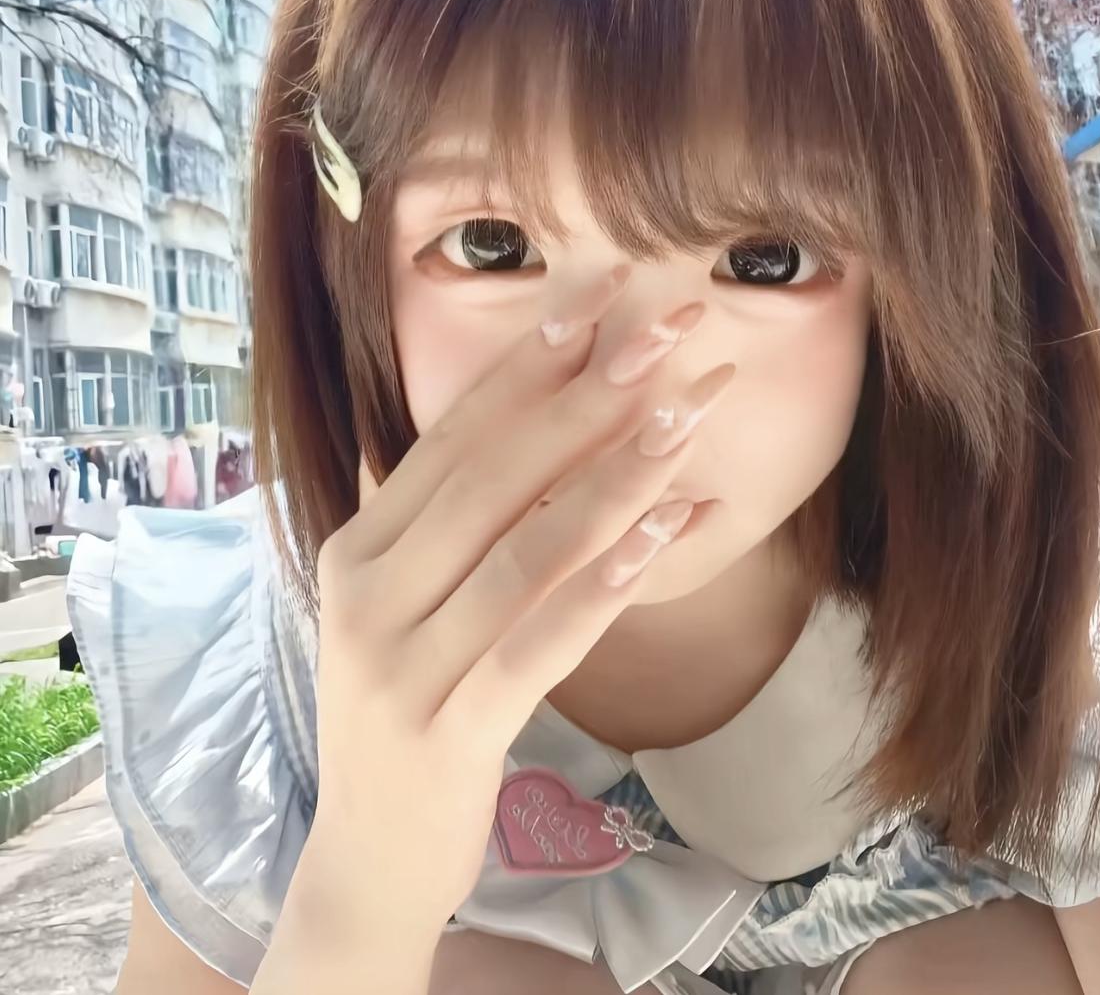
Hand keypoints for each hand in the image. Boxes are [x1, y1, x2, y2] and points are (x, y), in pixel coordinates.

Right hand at [262, 267, 734, 988]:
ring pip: (526, 550)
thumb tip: (485, 423)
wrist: (369, 851)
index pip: (452, 435)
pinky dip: (609, 580)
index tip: (599, 297)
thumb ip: (434, 519)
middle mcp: (369, 592)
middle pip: (494, 475)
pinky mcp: (449, 730)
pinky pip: (541, 643)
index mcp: (359, 547)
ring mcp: (401, 664)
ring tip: (690, 411)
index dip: (528, 362)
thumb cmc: (406, 705)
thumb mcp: (402, 602)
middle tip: (668, 327)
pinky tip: (672, 526)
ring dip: (617, 475)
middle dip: (589, 393)